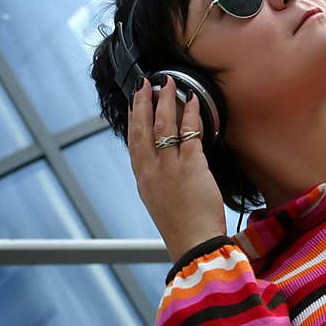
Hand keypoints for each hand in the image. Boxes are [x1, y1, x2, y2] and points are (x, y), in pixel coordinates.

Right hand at [127, 75, 226, 262]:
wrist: (193, 242)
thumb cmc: (181, 225)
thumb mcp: (159, 200)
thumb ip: (157, 178)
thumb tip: (161, 161)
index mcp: (143, 178)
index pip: (133, 141)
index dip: (132, 118)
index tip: (133, 102)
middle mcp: (152, 170)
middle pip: (142, 128)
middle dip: (143, 102)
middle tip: (146, 83)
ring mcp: (170, 167)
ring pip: (163, 125)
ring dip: (165, 100)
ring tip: (168, 84)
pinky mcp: (191, 166)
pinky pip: (189, 133)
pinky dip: (190, 114)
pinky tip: (192, 101)